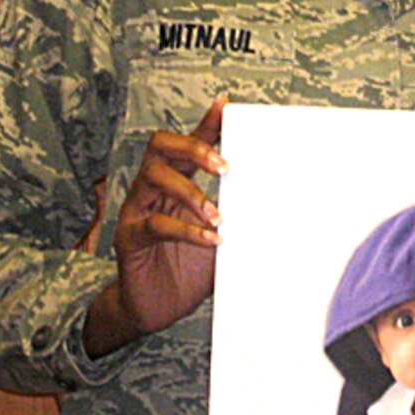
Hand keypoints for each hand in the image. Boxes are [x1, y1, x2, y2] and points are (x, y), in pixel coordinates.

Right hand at [85, 97, 227, 356]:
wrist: (157, 308)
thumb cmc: (190, 268)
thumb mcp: (223, 238)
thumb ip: (243, 219)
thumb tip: (286, 209)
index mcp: (177, 182)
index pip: (189, 144)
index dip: (206, 124)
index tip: (226, 105)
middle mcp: (152, 189)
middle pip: (162, 146)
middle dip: (195, 149)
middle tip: (225, 167)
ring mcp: (137, 210)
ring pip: (153, 178)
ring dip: (190, 191)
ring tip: (218, 215)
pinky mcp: (128, 237)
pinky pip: (153, 225)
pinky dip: (185, 229)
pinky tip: (210, 239)